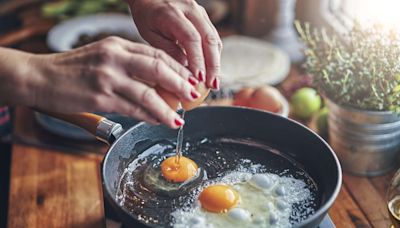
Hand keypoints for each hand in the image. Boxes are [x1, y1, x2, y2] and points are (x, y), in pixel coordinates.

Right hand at [25, 37, 200, 127]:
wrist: (40, 77)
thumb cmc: (73, 69)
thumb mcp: (103, 56)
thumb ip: (128, 64)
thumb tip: (157, 82)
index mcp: (117, 45)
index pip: (156, 54)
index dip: (177, 69)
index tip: (189, 80)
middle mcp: (114, 58)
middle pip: (158, 69)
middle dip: (180, 84)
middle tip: (193, 96)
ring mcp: (107, 77)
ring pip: (148, 93)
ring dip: (167, 109)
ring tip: (178, 119)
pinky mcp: (100, 98)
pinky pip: (132, 109)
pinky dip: (148, 116)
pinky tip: (157, 121)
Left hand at [128, 0, 221, 89]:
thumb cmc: (147, 16)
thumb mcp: (150, 34)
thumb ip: (167, 50)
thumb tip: (185, 70)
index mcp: (172, 13)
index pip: (191, 38)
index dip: (197, 60)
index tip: (199, 79)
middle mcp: (190, 9)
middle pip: (209, 39)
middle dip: (213, 65)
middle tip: (212, 85)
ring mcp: (200, 12)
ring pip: (214, 38)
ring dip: (216, 62)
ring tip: (214, 82)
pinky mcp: (204, 17)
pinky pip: (213, 37)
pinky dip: (213, 55)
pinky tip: (211, 70)